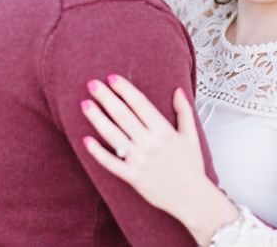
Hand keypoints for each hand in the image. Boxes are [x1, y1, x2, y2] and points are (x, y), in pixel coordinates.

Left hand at [81, 74, 237, 245]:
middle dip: (106, 98)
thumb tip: (178, 90)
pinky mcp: (132, 177)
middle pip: (123, 115)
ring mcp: (140, 161)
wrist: (192, 198)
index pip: (140, 104)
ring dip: (97, 119)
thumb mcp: (191, 136)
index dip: (125, 89)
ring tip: (85, 104)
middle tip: (92, 84)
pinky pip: (111, 163)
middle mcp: (150, 144)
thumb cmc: (191, 168)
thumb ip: (184, 111)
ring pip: (113, 136)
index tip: (112, 78)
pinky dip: (97, 152)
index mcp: (164, 131)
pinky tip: (86, 140)